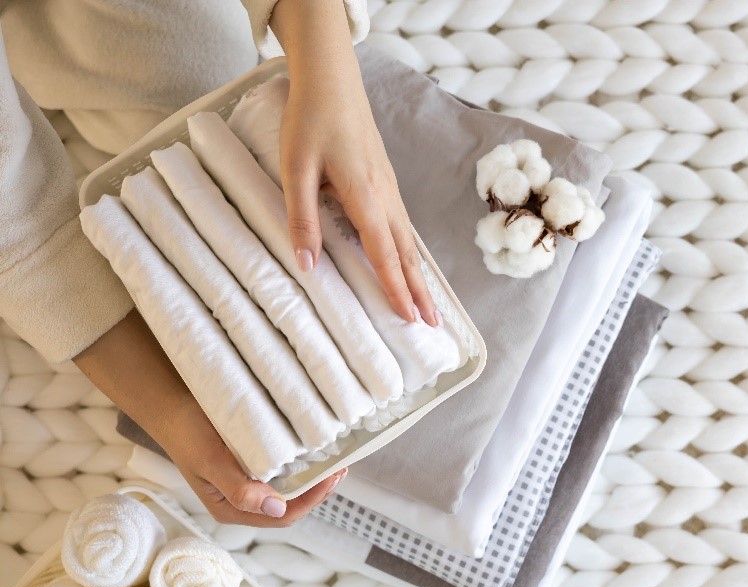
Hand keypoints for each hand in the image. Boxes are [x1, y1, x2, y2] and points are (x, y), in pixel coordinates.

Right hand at [161, 395, 345, 527]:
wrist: (172, 408)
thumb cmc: (189, 435)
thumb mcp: (212, 463)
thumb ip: (240, 490)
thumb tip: (276, 508)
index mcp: (232, 509)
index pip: (282, 516)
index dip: (311, 500)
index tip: (330, 478)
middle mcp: (243, 501)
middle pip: (291, 506)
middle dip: (318, 490)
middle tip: (341, 467)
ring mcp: (249, 484)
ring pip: (290, 489)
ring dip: (314, 478)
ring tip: (336, 461)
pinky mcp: (253, 466)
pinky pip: (284, 472)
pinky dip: (303, 465)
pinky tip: (316, 453)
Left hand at [271, 0, 437, 325]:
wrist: (332, 79)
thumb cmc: (310, 119)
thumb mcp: (295, 168)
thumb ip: (301, 217)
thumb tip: (307, 265)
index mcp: (365, 197)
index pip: (384, 254)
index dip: (396, 289)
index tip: (410, 319)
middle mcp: (385, 197)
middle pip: (407, 255)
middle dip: (420, 293)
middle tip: (434, 327)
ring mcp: (390, 190)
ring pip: (409, 243)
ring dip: (419, 277)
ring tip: (428, 305)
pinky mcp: (385, 182)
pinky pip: (404, 228)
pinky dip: (410, 254)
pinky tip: (409, 264)